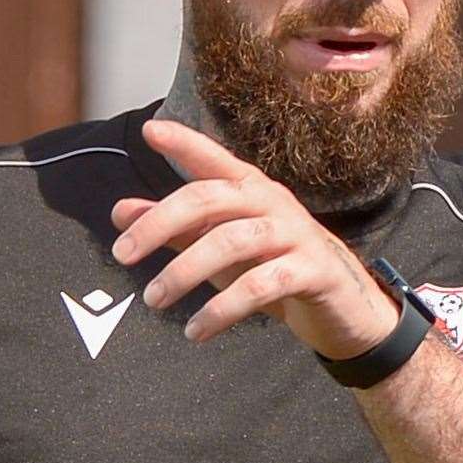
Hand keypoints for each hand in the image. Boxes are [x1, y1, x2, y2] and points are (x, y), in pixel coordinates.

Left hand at [111, 119, 398, 358]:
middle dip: (160, 223)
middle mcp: (272, 202)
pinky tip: (196, 329)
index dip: (184, 142)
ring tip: (153, 298)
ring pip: (233, 241)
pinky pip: (262, 286)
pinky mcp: (313, 271)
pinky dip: (223, 309)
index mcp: (250, 189)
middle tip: (122, 254)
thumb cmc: (273, 265)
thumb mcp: (219, 244)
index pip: (213, 159)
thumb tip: (120, 212)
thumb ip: (174, 227)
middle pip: (211, 197)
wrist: (343, 306)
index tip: (149, 132)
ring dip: (186, 271)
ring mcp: (295, 234)